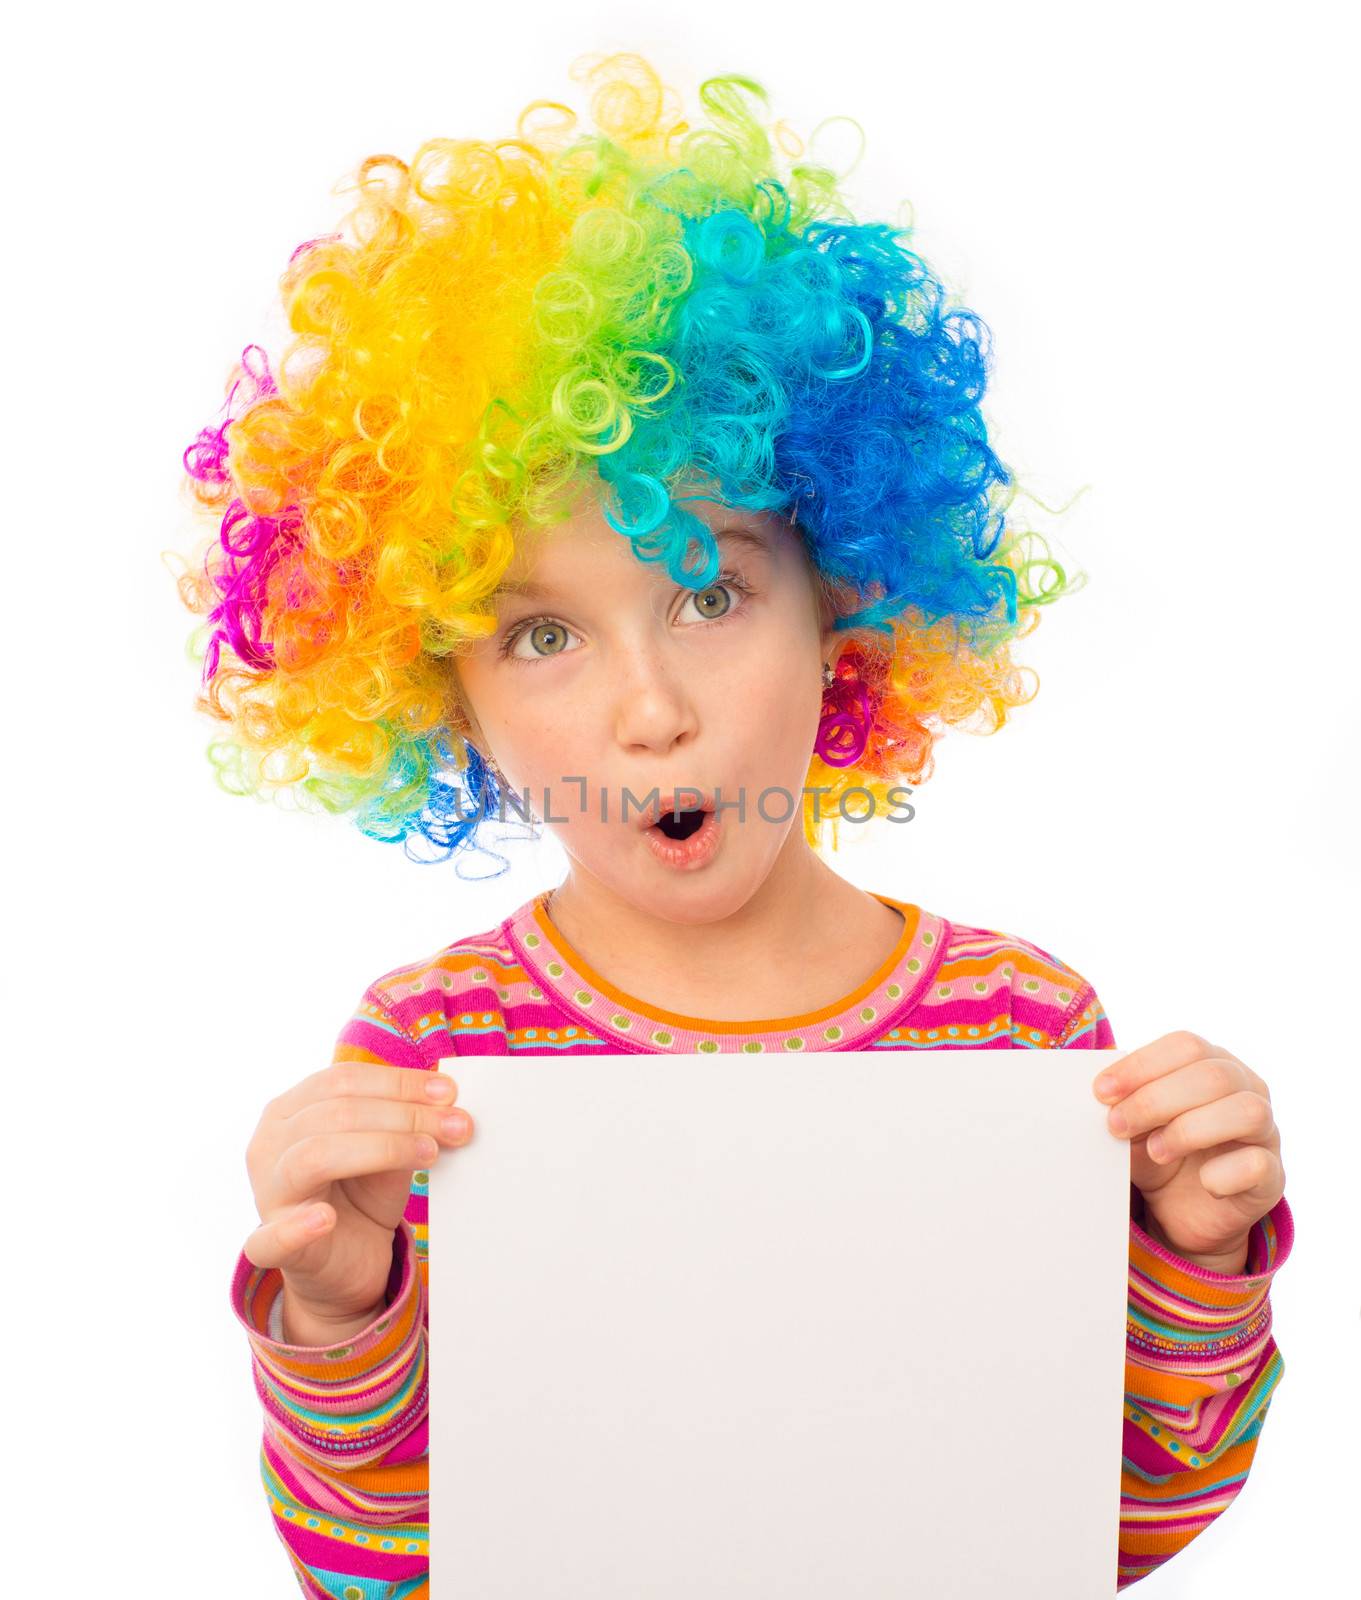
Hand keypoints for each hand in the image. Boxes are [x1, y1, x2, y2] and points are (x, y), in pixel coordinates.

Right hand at [242, 1062, 474, 1328]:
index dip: (398, 1083)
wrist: (347, 1264)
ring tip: (429, 1154)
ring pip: (316, 1154)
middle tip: (457, 1125)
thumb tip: (447, 1101)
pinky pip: (274, 1237)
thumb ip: (406, 1124)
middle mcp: (269, 1144)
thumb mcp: (387, 1151)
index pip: (342, 1080)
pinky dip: (298, 1228)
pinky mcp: (274, 1246)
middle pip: (337, 1112)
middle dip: (405, 1115)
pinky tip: (325, 1219)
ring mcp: (267, 1194)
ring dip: (382, 1149)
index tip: (449, 1092)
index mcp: (290, 1110)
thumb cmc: (361, 1197)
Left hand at [1092, 1031, 1284, 1272]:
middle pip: (1212, 1075)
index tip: (1101, 1092)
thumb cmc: (1157, 1150)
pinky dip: (1224, 1173)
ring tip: (1155, 1151)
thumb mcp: (1132, 1124)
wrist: (1181, 1211)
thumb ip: (1121, 1104)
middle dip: (1155, 1100)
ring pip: (1246, 1111)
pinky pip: (1259, 1165)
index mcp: (1212, 1063)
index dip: (1142, 1065)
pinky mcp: (1272, 1176)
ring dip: (1190, 1130)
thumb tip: (1097, 1095)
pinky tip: (1202, 1182)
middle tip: (1115, 1126)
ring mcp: (1266, 1132)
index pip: (1185, 1045)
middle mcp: (1247, 1089)